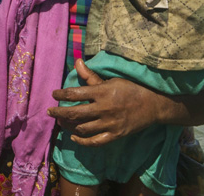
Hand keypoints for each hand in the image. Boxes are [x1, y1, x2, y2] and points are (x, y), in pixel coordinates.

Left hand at [47, 58, 162, 146]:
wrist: (153, 105)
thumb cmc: (130, 89)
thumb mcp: (111, 80)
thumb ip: (91, 75)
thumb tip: (76, 61)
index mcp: (102, 92)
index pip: (75, 94)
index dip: (61, 94)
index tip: (54, 94)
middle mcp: (104, 108)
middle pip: (75, 113)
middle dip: (59, 113)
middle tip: (50, 112)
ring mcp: (109, 123)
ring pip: (82, 128)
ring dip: (68, 126)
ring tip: (61, 122)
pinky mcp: (115, 135)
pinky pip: (95, 142)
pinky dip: (83, 141)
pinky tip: (74, 137)